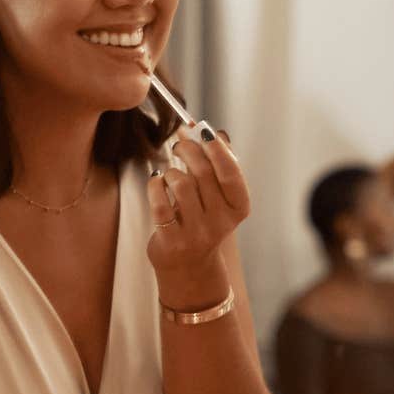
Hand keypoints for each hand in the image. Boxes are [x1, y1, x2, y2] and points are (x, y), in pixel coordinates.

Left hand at [147, 125, 249, 297]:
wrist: (188, 264)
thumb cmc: (203, 218)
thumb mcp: (218, 195)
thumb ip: (220, 164)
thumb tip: (215, 132)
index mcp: (238, 207)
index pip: (230, 172)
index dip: (216, 148)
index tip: (202, 130)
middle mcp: (221, 222)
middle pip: (203, 172)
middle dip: (188, 150)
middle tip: (179, 144)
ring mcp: (197, 233)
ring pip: (181, 184)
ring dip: (171, 171)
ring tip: (169, 175)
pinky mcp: (172, 240)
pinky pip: (159, 201)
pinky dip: (155, 184)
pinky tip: (157, 182)